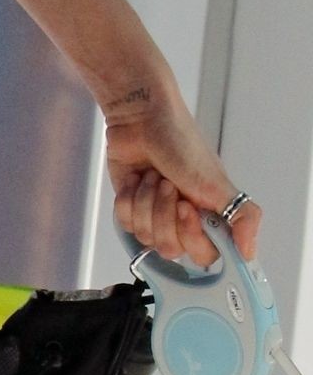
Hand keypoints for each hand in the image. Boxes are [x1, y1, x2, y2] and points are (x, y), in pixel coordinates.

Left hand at [104, 86, 262, 269]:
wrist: (141, 118)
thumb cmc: (180, 142)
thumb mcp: (218, 182)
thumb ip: (243, 218)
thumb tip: (250, 254)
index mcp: (210, 218)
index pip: (204, 256)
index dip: (191, 236)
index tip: (187, 208)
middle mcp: (184, 221)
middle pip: (171, 248)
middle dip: (165, 213)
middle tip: (168, 184)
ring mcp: (156, 216)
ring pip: (146, 236)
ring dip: (146, 201)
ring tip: (154, 176)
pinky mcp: (131, 208)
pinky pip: (124, 223)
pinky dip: (128, 198)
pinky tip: (136, 178)